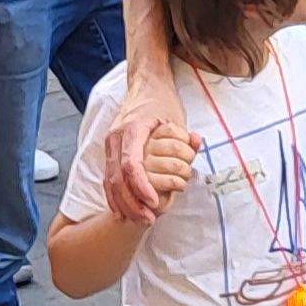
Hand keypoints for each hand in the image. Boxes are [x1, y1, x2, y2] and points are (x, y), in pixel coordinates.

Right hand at [103, 70, 186, 221]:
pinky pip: (108, 178)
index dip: (141, 186)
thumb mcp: (176, 118)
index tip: (153, 202)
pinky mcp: (110, 149)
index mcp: (131, 130)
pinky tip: (123, 211)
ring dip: (122, 204)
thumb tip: (197, 143)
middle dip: (131, 203)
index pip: (131, 164)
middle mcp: (116, 137)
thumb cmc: (162, 102)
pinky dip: (115, 196)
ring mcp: (110, 144)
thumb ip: (185, 137)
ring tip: (137, 220)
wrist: (146, 84)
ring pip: (109, 180)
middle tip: (147, 220)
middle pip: (116, 178)